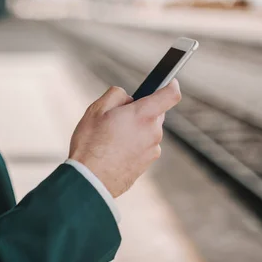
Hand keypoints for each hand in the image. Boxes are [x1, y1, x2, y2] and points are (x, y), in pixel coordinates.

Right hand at [69, 80, 181, 197]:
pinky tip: (113, 151)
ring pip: (148, 131)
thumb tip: (128, 98)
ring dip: (135, 130)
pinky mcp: (147, 164)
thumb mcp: (96, 109)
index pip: (170, 95)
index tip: (170, 82)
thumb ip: (116, 95)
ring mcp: (152, 150)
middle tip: (116, 117)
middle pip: (154, 113)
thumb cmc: (91, 143)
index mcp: (143, 115)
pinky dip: (132, 145)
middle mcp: (153, 132)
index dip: (171, 85)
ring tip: (110, 138)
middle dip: (139, 111)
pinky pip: (143, 147)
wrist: (90, 180)